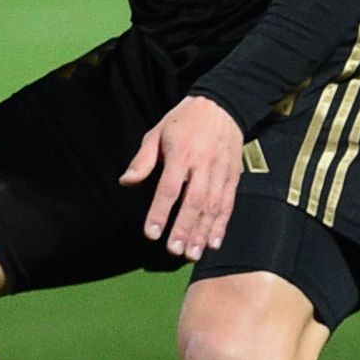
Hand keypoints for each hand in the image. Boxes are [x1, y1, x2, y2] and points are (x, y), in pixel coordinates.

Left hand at [120, 95, 247, 262]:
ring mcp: (220, 171)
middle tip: (175, 251)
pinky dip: (221, 225)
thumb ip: (143, 160)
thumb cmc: (185, 120)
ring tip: (192, 254)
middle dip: (184, 229)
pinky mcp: (232, 176)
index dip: (160, 213)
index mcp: (181, 153)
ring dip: (202, 232)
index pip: (169, 188)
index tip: (152, 233)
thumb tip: (126, 181)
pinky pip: (227, 204)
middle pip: (193, 202)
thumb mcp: (158, 132)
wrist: (223, 105)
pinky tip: (213, 242)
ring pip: (211, 206)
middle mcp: (202, 164)